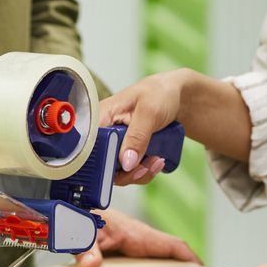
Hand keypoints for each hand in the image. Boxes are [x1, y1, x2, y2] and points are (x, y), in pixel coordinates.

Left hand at [72, 209, 200, 266]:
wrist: (73, 207)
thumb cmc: (82, 214)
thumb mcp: (84, 232)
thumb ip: (86, 248)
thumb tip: (90, 265)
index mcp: (138, 235)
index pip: (173, 245)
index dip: (190, 260)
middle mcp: (142, 239)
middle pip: (173, 257)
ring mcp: (136, 244)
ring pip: (163, 260)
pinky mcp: (129, 249)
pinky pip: (150, 261)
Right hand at [100, 70, 188, 185]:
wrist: (177, 97)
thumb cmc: (159, 93)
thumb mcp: (149, 111)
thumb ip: (137, 137)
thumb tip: (126, 163)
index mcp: (101, 118)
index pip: (90, 147)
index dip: (103, 162)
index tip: (124, 167)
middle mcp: (105, 134)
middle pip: (103, 166)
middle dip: (127, 172)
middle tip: (144, 167)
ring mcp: (117, 145)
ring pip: (119, 172)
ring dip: (140, 173)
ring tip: (156, 160)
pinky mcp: (128, 153)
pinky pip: (131, 172)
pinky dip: (145, 172)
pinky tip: (157, 160)